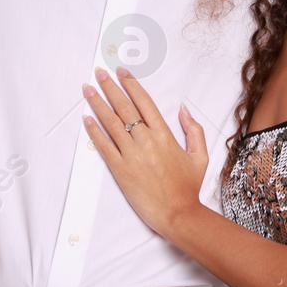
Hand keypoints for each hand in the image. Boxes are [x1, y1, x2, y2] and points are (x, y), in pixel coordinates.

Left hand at [82, 67, 208, 236]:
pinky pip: (104, 147)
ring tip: (88, 89)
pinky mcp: (121, 170)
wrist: (178, 214)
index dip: (131, 85)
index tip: (122, 72)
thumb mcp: (199, 155)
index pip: (144, 102)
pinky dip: (94, 132)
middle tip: (99, 72)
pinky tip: (87, 119)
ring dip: (98, 104)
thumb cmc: (188, 187)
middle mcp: (146, 141)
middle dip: (110, 87)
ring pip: (111, 123)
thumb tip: (184, 108)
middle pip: (124, 107)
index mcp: (164, 134)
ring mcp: (132, 155)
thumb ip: (193, 129)